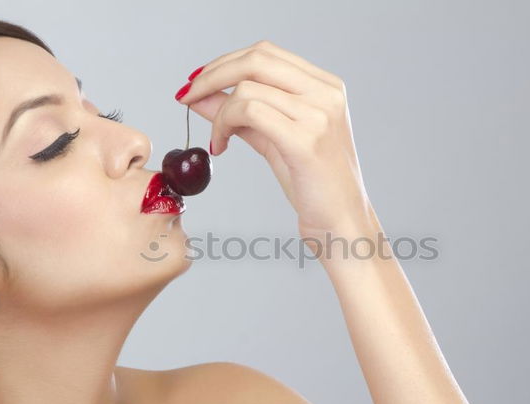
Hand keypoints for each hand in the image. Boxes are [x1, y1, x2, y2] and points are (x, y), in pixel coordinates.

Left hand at [175, 40, 373, 241]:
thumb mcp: (274, 139)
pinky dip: (224, 125)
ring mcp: (319, 115)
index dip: (225, 62)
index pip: (266, 53)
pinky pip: (249, 113)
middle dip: (213, 75)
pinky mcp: (305, 140)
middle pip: (255, 59)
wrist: (341, 222)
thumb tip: (200, 95)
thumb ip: (241, 114)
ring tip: (217, 139)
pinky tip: (221, 146)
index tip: (199, 81)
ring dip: (218, 112)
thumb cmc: (313, 184)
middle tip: (188, 96)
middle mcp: (325, 93)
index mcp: (325, 86)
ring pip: (247, 89)